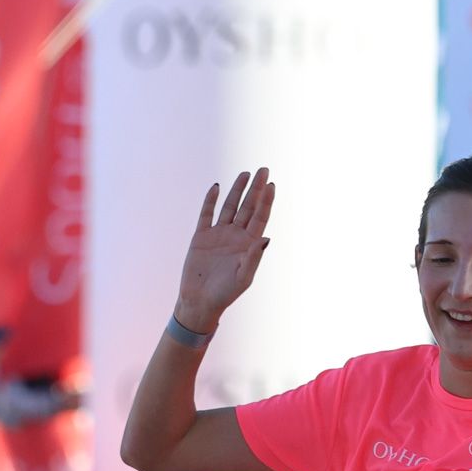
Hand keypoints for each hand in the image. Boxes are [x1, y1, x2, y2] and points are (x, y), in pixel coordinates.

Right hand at [177, 169, 274, 332]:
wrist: (200, 301)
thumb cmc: (225, 293)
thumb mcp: (244, 277)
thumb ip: (254, 257)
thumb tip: (265, 238)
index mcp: (249, 245)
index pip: (260, 218)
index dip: (266, 201)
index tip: (271, 185)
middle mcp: (236, 236)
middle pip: (248, 207)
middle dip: (256, 189)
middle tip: (263, 170)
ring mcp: (219, 234)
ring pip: (230, 207)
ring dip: (237, 190)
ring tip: (245, 174)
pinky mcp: (201, 236)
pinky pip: (206, 214)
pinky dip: (210, 201)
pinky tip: (216, 188)